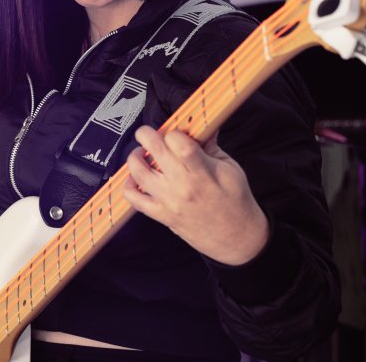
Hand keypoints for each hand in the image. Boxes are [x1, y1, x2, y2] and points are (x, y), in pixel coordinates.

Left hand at [123, 125, 269, 265]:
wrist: (236, 239)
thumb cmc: (236, 202)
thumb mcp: (231, 169)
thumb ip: (211, 146)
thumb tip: (203, 125)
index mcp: (203, 174)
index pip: (179, 143)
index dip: (173, 132)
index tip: (175, 132)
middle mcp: (182, 187)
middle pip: (155, 151)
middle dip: (147, 135)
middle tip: (149, 134)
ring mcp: (169, 202)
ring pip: (139, 173)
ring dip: (135, 157)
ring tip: (141, 153)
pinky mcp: (161, 215)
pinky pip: (135, 200)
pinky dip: (129, 186)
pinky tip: (135, 177)